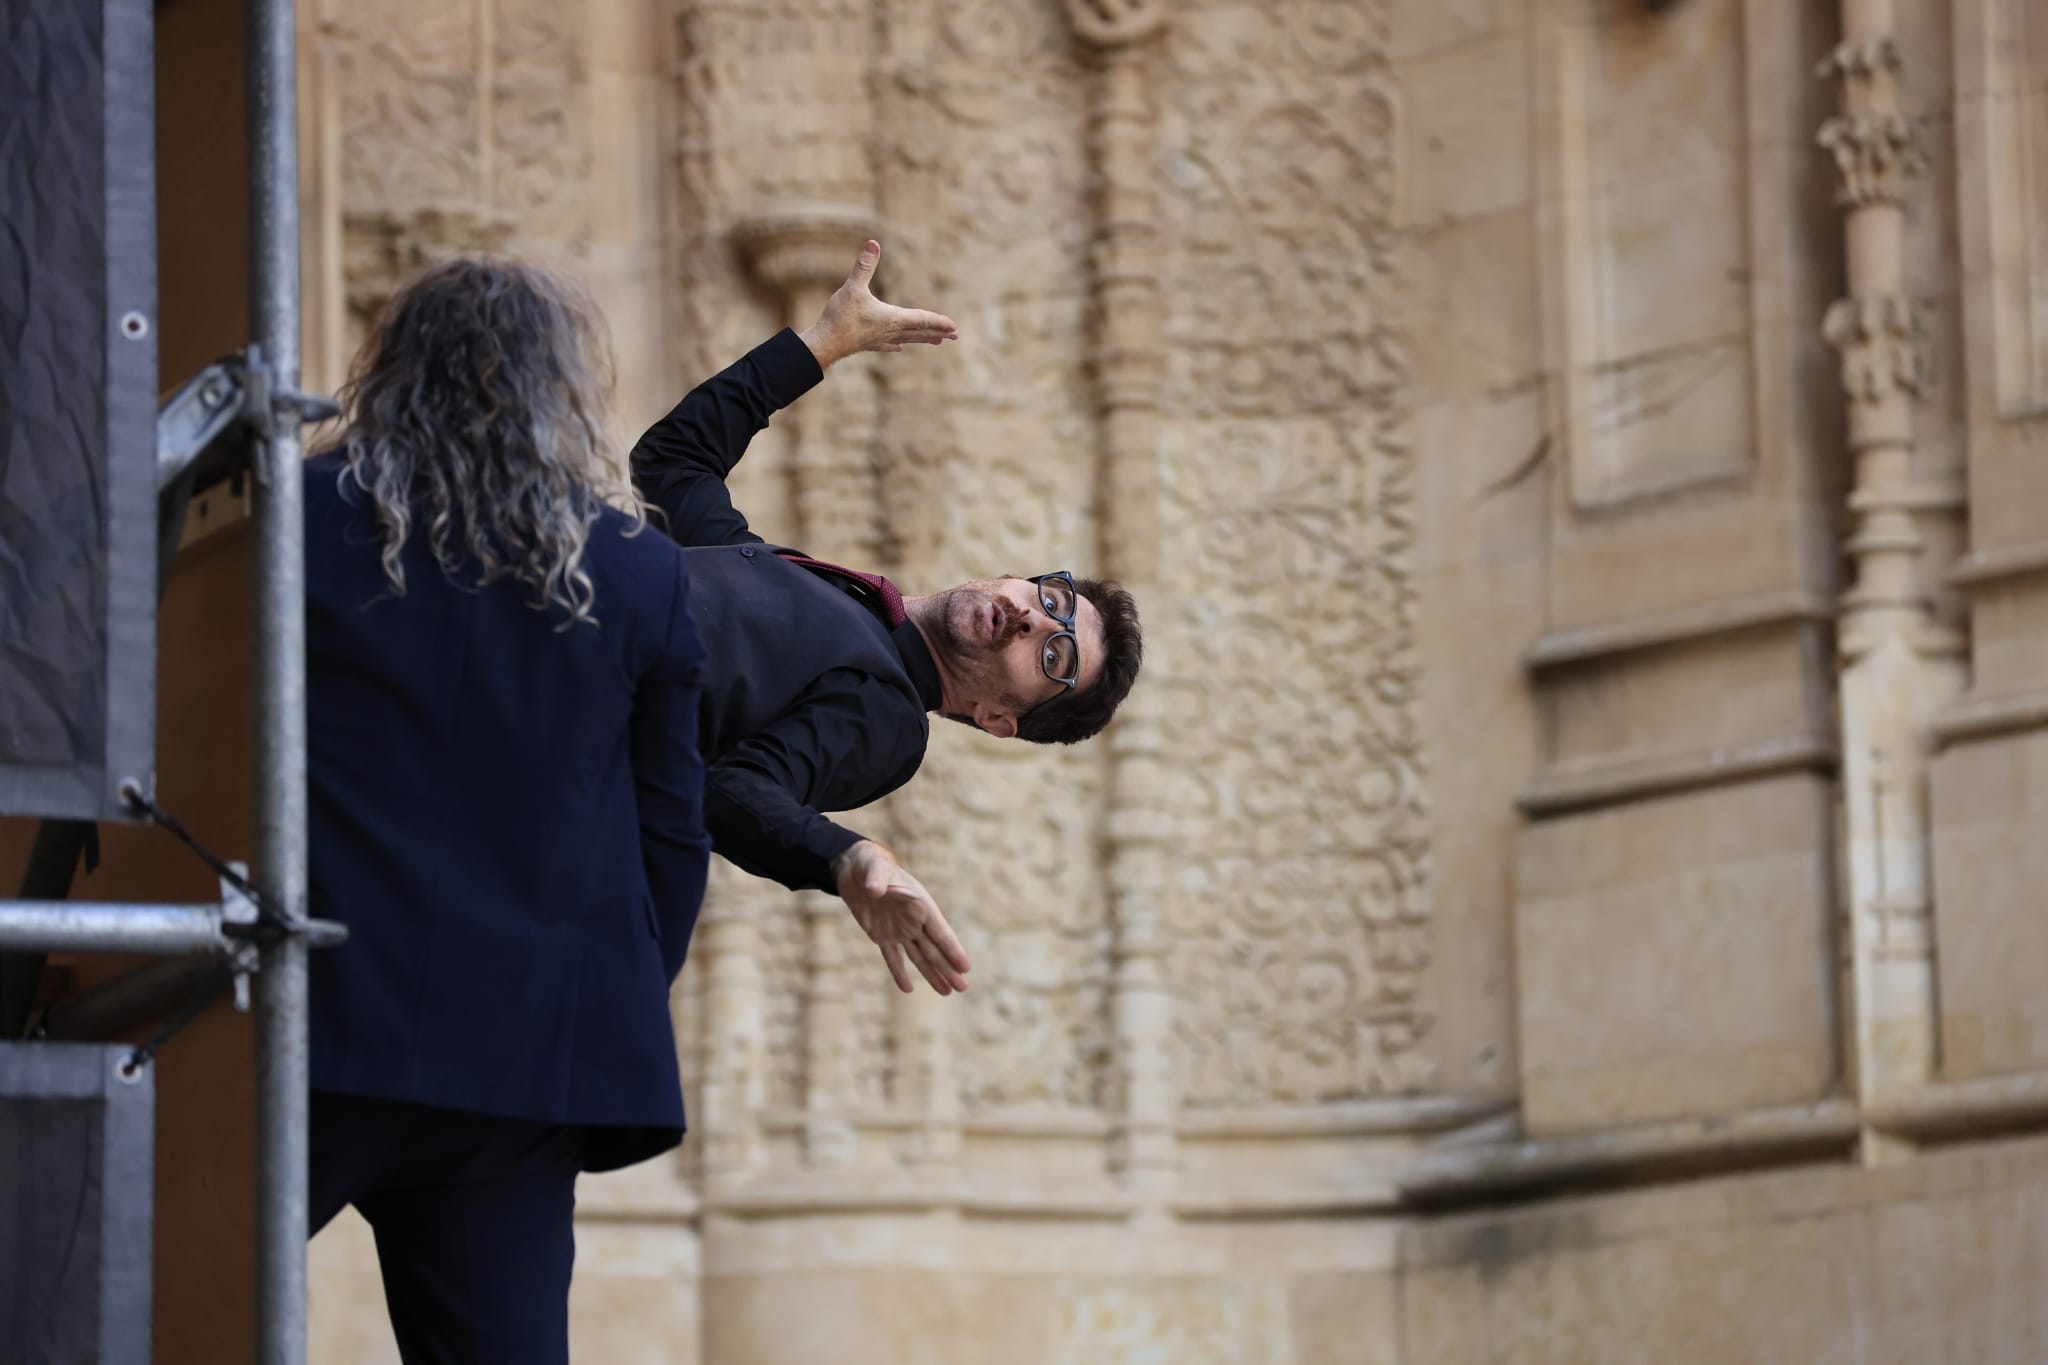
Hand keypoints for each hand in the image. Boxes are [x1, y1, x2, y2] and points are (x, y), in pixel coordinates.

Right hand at [796, 240, 957, 368]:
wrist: (824, 344)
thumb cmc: (840, 317)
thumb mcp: (852, 287)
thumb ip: (864, 265)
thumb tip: (873, 243)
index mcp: (892, 318)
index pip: (921, 319)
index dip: (938, 322)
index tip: (954, 327)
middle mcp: (890, 331)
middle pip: (919, 331)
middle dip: (938, 332)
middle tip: (955, 336)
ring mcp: (879, 340)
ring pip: (907, 339)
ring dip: (922, 338)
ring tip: (936, 342)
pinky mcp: (867, 344)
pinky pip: (887, 345)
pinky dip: (895, 344)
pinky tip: (898, 347)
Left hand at [833, 840, 971, 995]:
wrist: (855, 867)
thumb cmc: (871, 863)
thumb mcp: (875, 868)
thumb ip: (877, 879)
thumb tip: (873, 890)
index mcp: (920, 905)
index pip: (940, 932)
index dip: (952, 950)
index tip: (965, 967)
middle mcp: (914, 920)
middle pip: (934, 949)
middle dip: (948, 969)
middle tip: (963, 988)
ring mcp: (899, 930)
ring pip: (919, 957)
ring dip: (932, 974)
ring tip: (947, 991)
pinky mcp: (882, 935)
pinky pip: (893, 958)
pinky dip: (899, 973)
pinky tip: (907, 989)